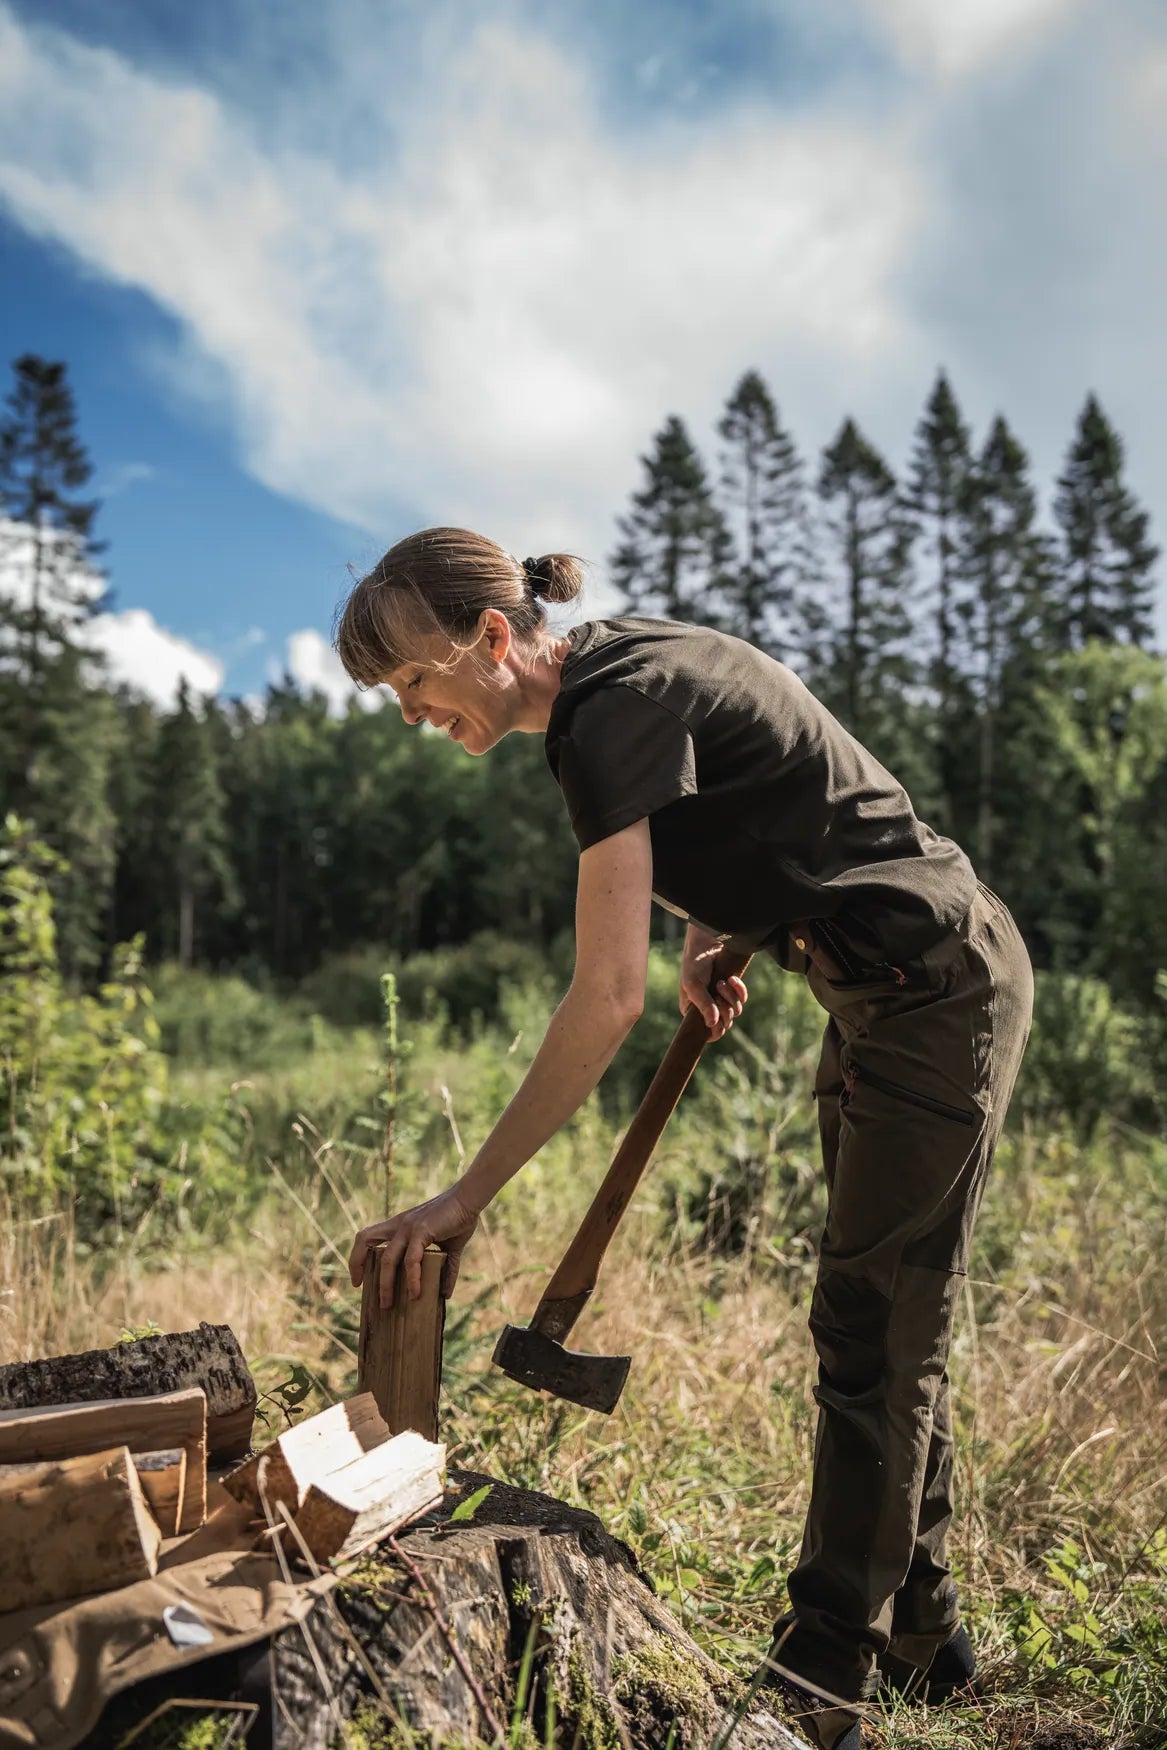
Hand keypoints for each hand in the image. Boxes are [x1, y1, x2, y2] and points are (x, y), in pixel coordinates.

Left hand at [349, 1183, 479, 1305]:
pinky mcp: (421, 1231)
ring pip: (387, 1259)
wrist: (470, 1200)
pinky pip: (411, 1259)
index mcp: (400, 1225)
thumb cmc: (459, 1219)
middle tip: (359, 1287)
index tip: (359, 1279)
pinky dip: (412, 1278)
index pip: (368, 1236)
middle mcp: (399, 1225)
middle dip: (357, 1264)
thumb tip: (445, 1294)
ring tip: (388, 1304)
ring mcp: (408, 1227)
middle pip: (364, 1239)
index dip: (358, 1256)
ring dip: (385, 1284)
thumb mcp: (449, 1247)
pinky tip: (416, 1293)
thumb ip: (446, 1269)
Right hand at [679, 926, 747, 1040]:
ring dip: (730, 996)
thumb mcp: (694, 985)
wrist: (707, 944)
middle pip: (725, 1022)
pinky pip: (742, 998)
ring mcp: (722, 999)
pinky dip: (739, 990)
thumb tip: (712, 1025)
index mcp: (694, 1011)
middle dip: (723, 1008)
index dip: (716, 1031)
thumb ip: (703, 1005)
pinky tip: (732, 979)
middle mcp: (708, 1008)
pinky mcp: (733, 990)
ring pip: (735, 1011)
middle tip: (717, 992)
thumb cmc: (694, 965)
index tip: (719, 1023)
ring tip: (721, 982)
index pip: (708, 1033)